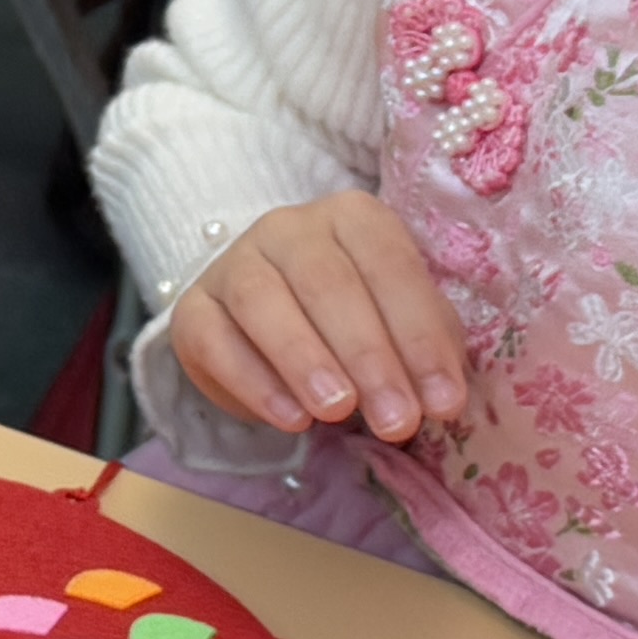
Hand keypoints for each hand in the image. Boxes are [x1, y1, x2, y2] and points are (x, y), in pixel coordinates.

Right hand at [167, 191, 470, 444]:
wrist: (270, 320)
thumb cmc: (354, 317)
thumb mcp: (399, 321)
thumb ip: (425, 347)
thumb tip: (442, 396)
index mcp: (353, 217)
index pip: (390, 267)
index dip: (420, 336)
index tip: (444, 403)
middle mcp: (289, 228)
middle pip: (327, 283)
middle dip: (368, 358)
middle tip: (396, 421)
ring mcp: (234, 262)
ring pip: (262, 301)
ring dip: (305, 360)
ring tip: (338, 413)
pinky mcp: (193, 308)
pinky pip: (214, 339)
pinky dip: (253, 382)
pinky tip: (291, 420)